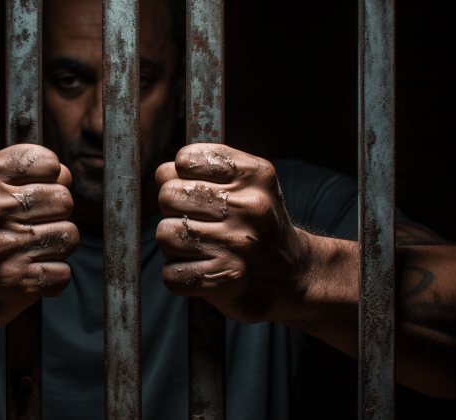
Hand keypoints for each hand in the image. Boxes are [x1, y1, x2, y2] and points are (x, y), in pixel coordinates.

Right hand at [0, 144, 77, 330]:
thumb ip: (19, 169)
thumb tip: (66, 176)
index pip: (49, 163)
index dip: (50, 179)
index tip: (35, 192)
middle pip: (65, 200)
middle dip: (54, 213)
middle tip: (31, 224)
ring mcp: (7, 247)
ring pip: (69, 236)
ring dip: (55, 246)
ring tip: (28, 249)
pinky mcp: (19, 283)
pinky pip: (63, 273)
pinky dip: (50, 277)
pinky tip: (26, 273)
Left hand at [155, 144, 311, 323]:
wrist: (293, 275)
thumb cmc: (256, 224)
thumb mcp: (245, 185)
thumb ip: (201, 172)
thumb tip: (161, 174)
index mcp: (254, 174)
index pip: (184, 160)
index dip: (181, 176)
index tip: (196, 191)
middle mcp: (248, 207)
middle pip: (168, 196)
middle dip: (174, 211)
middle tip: (197, 223)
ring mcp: (238, 244)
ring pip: (165, 234)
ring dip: (174, 245)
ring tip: (199, 248)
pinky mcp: (226, 279)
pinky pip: (171, 274)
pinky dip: (178, 276)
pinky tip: (200, 271)